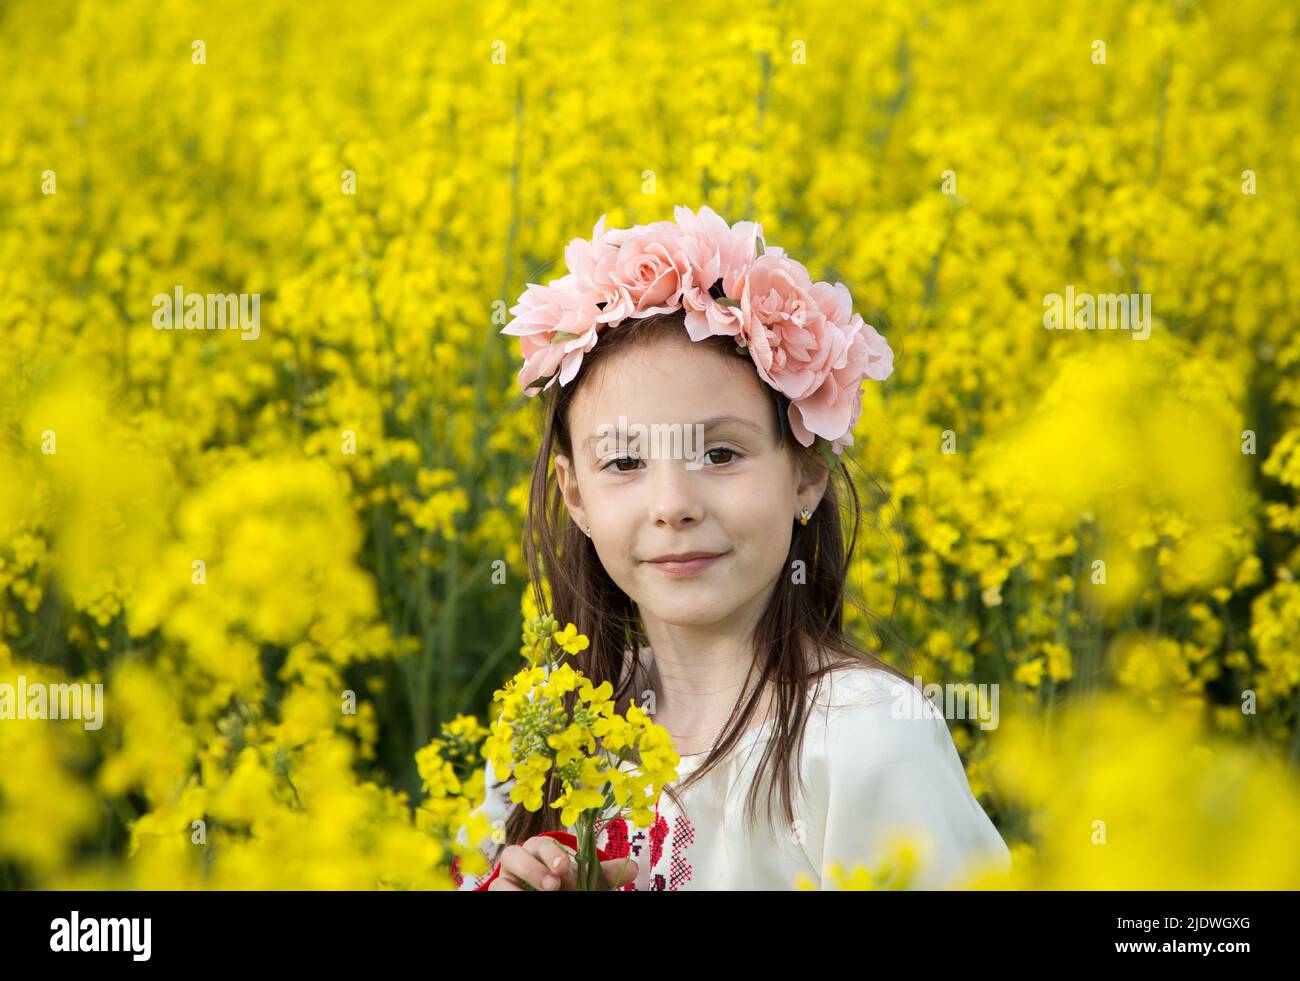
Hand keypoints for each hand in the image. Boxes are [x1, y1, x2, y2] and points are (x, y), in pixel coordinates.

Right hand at [488, 836, 638, 890]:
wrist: (550, 895)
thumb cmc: (568, 884)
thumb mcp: (586, 880)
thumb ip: (606, 874)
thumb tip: (635, 867)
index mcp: (541, 849)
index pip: (541, 844)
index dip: (551, 853)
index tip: (564, 866)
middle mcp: (519, 859)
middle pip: (514, 853)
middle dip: (533, 869)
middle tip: (554, 885)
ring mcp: (506, 878)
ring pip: (501, 875)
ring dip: (517, 885)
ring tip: (541, 895)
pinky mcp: (499, 891)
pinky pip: (496, 890)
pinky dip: (508, 894)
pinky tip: (523, 899)